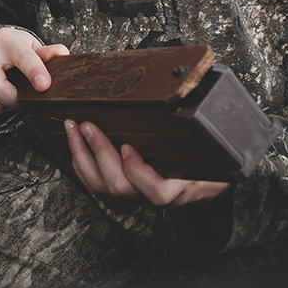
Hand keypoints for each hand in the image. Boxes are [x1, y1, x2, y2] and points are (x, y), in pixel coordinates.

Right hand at [0, 26, 69, 117]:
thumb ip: (47, 53)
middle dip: (15, 101)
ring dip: (6, 106)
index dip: (34, 71)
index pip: (21, 56)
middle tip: (24, 98)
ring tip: (10, 92)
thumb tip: (61, 55)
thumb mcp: (30, 46)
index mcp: (6, 41)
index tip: (44, 86)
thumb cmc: (10, 49)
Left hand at [65, 119, 229, 205]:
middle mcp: (154, 194)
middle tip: (87, 126)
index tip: (128, 148)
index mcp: (181, 186)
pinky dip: (82, 165)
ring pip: (103, 188)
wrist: (210, 180)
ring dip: (83, 156)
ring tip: (75, 129)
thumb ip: (203, 129)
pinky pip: (96, 185)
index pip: (158, 192)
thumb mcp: (213, 147)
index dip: (139, 173)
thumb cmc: (211, 160)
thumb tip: (192, 93)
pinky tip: (76, 144)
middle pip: (121, 187)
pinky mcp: (123, 189)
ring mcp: (137, 195)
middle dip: (99, 153)